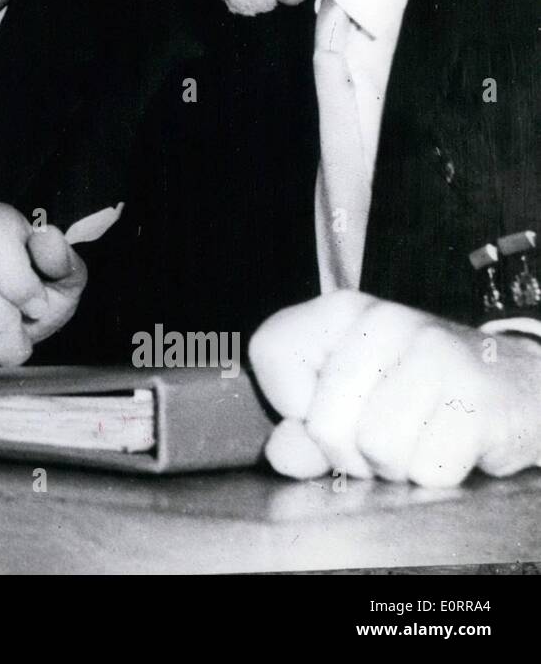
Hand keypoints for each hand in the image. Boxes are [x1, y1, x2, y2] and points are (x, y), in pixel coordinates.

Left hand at [249, 290, 540, 486]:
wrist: (515, 383)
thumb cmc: (417, 393)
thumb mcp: (349, 398)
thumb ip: (304, 430)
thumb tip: (281, 454)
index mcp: (341, 311)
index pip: (269, 351)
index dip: (290, 403)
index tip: (329, 405)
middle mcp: (385, 322)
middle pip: (324, 423)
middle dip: (348, 454)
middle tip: (379, 439)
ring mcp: (435, 354)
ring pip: (376, 448)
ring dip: (395, 466)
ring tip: (416, 440)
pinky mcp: (478, 398)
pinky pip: (428, 468)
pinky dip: (435, 474)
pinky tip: (450, 445)